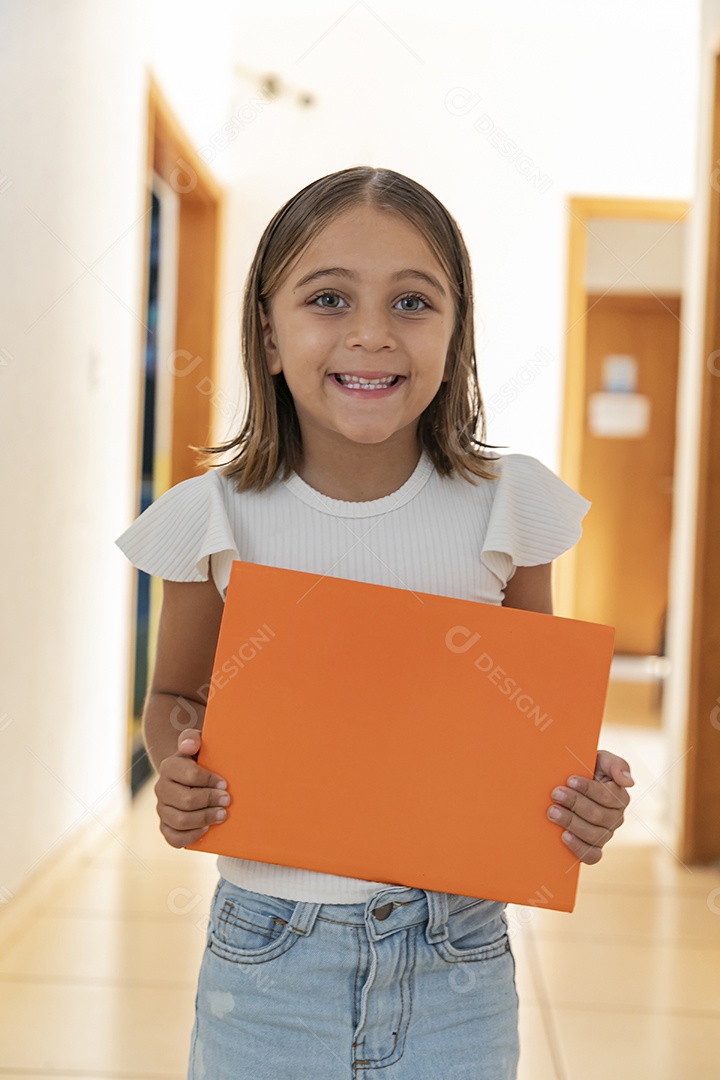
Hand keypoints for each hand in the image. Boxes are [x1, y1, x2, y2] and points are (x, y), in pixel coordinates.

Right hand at [154, 728, 229, 847]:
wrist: (192, 778)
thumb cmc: (200, 759)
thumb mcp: (199, 744)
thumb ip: (192, 737)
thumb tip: (190, 744)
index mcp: (169, 766)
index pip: (189, 775)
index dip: (209, 780)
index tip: (224, 783)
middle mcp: (161, 788)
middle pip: (186, 800)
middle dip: (210, 800)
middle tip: (227, 800)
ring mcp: (162, 809)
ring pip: (180, 820)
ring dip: (205, 818)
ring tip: (222, 815)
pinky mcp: (165, 826)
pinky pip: (173, 838)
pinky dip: (191, 836)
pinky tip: (206, 829)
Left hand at [547, 749, 633, 864]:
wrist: (567, 783)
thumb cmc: (587, 768)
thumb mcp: (601, 759)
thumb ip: (617, 765)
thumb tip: (629, 783)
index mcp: (619, 797)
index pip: (607, 796)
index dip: (588, 788)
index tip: (570, 780)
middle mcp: (616, 818)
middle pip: (598, 815)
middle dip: (575, 803)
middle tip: (555, 794)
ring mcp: (605, 835)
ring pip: (593, 835)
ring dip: (571, 823)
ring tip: (552, 812)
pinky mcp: (594, 848)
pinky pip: (591, 856)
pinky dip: (578, 848)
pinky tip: (563, 836)